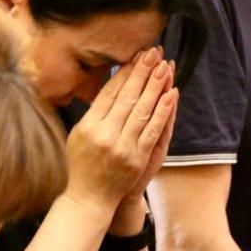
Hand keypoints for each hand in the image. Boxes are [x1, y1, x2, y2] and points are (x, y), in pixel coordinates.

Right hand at [63, 48, 177, 213]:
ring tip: (164, 66)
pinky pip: (153, 130)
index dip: (125, 72)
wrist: (88, 198)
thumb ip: (95, 111)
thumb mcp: (79, 133)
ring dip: (155, 86)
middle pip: (128, 97)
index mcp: (88, 125)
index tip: (136, 55)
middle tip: (154, 52)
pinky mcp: (137, 158)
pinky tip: (171, 94)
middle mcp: (104, 134)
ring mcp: (122, 147)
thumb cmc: (81, 163)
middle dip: (142, 72)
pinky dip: (163, 111)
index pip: (110, 92)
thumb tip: (113, 83)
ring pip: (143, 110)